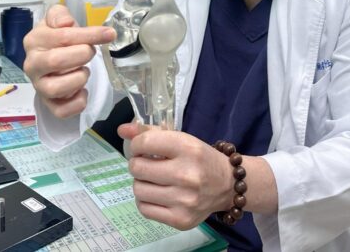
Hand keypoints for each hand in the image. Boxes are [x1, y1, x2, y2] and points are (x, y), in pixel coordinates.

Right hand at [23, 4, 114, 117]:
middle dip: (82, 55)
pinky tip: (83, 91)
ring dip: (79, 78)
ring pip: (57, 88)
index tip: (109, 34)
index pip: (63, 36)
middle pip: (57, 60)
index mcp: (34, 40)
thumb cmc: (57, 38)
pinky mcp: (48, 104)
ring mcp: (38, 86)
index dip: (89, 35)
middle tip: (91, 52)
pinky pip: (61, 110)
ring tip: (84, 71)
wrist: (50, 59)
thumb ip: (60, 14)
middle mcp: (32, 64)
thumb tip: (65, 23)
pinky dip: (77, 102)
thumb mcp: (57, 19)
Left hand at [118, 123, 232, 229]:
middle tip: (147, 164)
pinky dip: (145, 200)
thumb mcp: (181, 139)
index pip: (145, 143)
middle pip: (137, 168)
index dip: (136, 145)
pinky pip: (144, 209)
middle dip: (137, 164)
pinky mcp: (181, 219)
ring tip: (153, 180)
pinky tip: (157, 194)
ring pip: (138, 189)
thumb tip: (122, 130)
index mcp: (188, 148)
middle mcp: (187, 174)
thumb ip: (151, 133)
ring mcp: (184, 200)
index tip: (142, 148)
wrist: (227, 185)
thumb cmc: (200, 158)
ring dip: (141, 182)